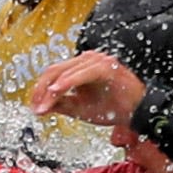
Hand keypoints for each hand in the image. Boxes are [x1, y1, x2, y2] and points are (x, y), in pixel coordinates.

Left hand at [25, 51, 149, 129]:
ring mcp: (97, 61)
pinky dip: (68, 82)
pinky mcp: (106, 67)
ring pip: (65, 71)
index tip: (33, 106)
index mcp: (80, 68)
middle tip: (35, 107)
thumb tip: (40, 107)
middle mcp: (87, 60)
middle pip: (55, 70)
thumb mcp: (80, 108)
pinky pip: (82, 73)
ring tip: (43, 104)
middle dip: (41, 90)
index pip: (53, 74)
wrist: (139, 112)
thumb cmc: (114, 108)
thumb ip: (61, 104)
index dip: (39, 90)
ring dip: (52, 88)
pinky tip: (58, 91)